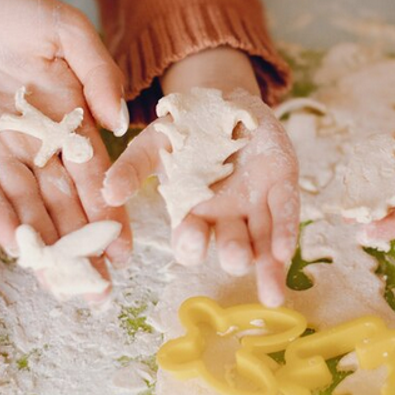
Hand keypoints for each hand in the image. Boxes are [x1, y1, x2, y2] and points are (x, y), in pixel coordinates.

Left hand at [0, 0, 129, 301]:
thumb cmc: (14, 8)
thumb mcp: (66, 29)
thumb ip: (98, 70)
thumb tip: (119, 120)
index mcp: (68, 120)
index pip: (92, 175)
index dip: (108, 212)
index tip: (122, 248)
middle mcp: (33, 144)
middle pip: (58, 203)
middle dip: (77, 245)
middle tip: (95, 287)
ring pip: (19, 205)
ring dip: (36, 242)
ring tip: (54, 278)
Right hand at [102, 49, 299, 306]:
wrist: (222, 99)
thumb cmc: (185, 129)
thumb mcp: (154, 144)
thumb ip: (132, 167)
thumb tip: (107, 193)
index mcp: (192, 212)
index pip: (190, 240)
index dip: (191, 244)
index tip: (190, 241)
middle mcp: (225, 217)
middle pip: (230, 246)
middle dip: (232, 253)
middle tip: (233, 257)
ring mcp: (255, 204)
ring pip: (263, 242)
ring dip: (267, 267)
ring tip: (271, 295)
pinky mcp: (281, 186)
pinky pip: (286, 214)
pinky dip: (286, 233)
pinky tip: (286, 254)